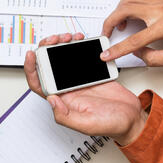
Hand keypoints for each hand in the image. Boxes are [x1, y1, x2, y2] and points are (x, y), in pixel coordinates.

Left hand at [24, 33, 147, 145]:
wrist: (131, 117)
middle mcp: (67, 89)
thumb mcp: (87, 124)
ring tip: (69, 37)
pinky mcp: (89, 72)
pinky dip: (77, 46)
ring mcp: (78, 79)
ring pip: (62, 58)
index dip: (31, 68)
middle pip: (48, 65)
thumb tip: (50, 99)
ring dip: (62, 44)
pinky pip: (79, 56)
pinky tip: (80, 41)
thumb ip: (66, 116)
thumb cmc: (111, 125)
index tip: (31, 54)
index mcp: (62, 101)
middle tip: (55, 39)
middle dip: (48, 48)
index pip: (39, 83)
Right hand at [101, 0, 162, 66]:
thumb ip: (154, 59)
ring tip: (119, 24)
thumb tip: (137, 53)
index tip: (107, 53)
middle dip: (110, 22)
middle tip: (106, 33)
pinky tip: (128, 11)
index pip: (134, 40)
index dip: (117, 49)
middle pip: (124, 11)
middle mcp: (160, 9)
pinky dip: (127, 2)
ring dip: (118, 11)